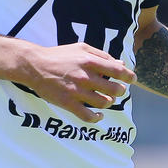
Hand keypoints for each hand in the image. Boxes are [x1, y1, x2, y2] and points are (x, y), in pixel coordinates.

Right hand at [17, 42, 135, 122]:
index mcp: (90, 61)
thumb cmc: (60, 55)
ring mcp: (76, 91)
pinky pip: (87, 116)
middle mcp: (85, 76)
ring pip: (103, 103)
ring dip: (109, 103)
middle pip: (113, 89)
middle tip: (119, 90)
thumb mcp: (82, 48)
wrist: (34, 65)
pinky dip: (97, 118)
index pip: (117, 70)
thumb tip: (121, 64)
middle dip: (120, 91)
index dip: (129, 76)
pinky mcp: (67, 103)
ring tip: (107, 100)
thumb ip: (102, 56)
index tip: (133, 79)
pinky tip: (99, 115)